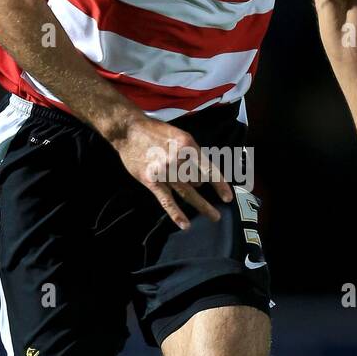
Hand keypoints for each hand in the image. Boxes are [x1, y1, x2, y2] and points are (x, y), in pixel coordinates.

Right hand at [111, 117, 232, 229]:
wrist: (128, 130)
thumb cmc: (155, 131)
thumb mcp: (179, 135)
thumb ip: (191, 153)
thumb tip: (200, 177)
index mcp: (188, 146)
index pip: (209, 169)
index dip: (220, 185)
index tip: (228, 198)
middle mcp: (178, 160)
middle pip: (198, 182)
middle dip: (203, 191)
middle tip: (213, 207)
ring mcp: (165, 171)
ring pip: (187, 192)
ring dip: (202, 206)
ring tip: (214, 217)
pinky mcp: (151, 181)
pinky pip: (167, 200)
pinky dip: (176, 214)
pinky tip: (185, 225)